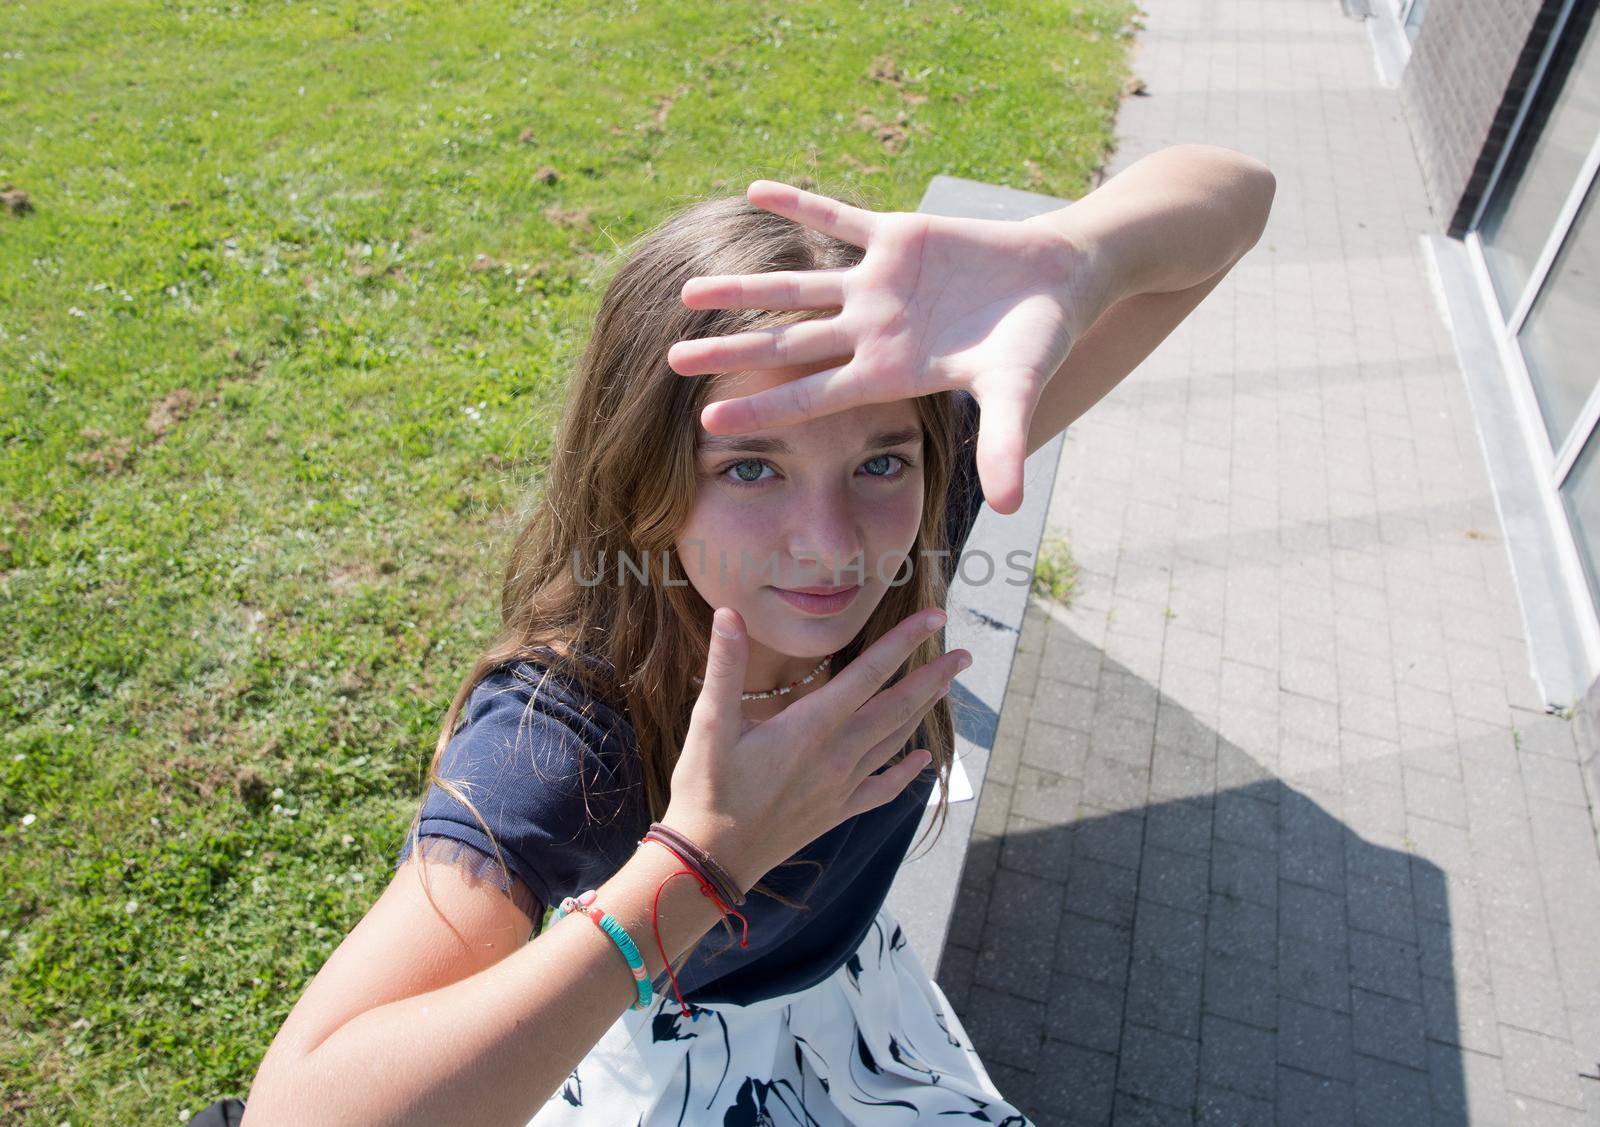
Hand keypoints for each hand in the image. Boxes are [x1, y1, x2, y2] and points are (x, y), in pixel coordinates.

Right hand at [661, 605, 967, 894]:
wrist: (710, 859)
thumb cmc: (707, 789)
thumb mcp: (709, 724)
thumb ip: (725, 666)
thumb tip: (729, 613)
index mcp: (811, 726)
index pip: (870, 673)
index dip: (905, 642)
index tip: (935, 619)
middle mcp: (837, 754)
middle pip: (897, 707)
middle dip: (933, 678)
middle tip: (964, 655)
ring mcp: (841, 786)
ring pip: (895, 742)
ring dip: (923, 713)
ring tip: (946, 689)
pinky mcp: (836, 811)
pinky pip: (882, 788)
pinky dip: (907, 772)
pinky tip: (923, 761)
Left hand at [666, 179, 1103, 514]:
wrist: (1056, 281)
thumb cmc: (1036, 341)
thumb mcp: (1018, 392)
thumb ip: (1005, 445)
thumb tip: (1010, 510)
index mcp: (889, 372)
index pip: (811, 396)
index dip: (761, 408)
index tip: (707, 422)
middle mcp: (871, 330)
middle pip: (786, 343)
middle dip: (731, 352)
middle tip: (670, 360)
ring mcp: (879, 284)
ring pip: (797, 286)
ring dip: (746, 287)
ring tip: (689, 288)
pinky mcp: (896, 236)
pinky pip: (839, 217)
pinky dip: (803, 204)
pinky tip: (756, 190)